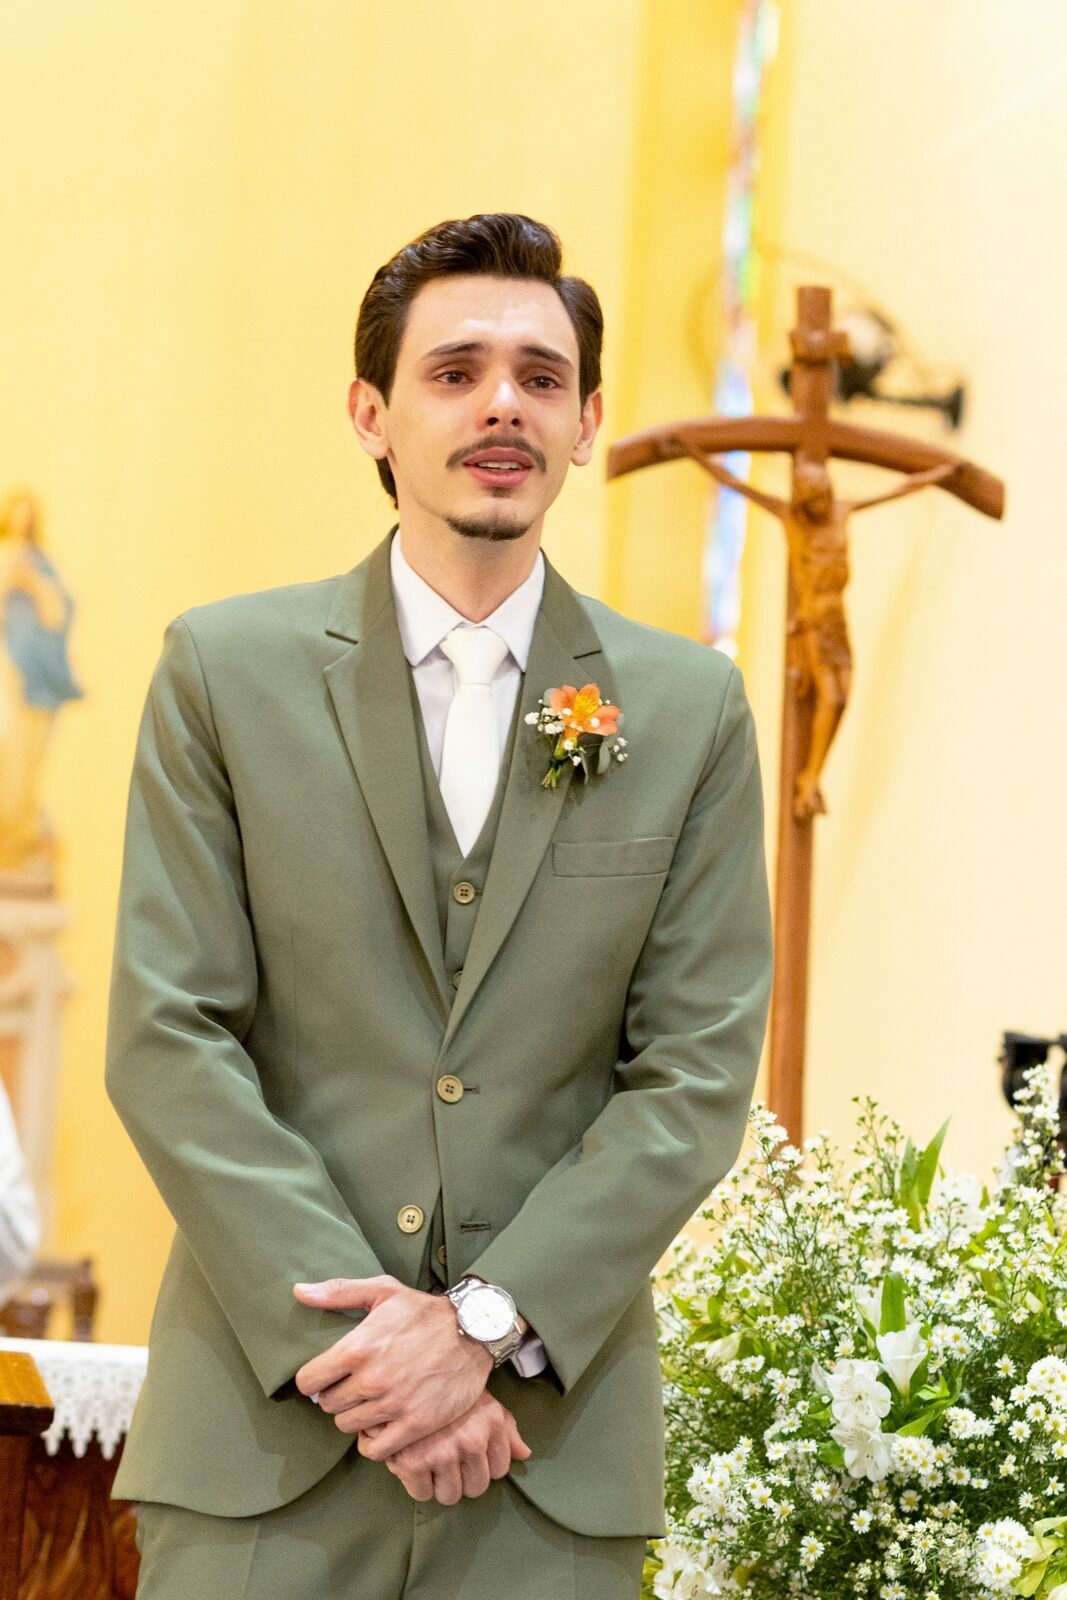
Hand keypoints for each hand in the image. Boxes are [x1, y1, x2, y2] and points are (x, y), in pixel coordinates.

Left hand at [293, 1275, 493, 1458]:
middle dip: (335, 1397)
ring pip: (348, 1426)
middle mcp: (371, 1380)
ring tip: (369, 1404)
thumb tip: (299, 1292)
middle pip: (328, 1406)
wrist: (473, 1332)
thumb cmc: (425, 1311)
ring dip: (354, 1417)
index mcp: (357, 1348)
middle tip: (352, 1388)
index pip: (309, 1381)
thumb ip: (337, 1292)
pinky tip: (381, 1426)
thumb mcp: (383, 1291)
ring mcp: (393, 1405)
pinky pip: (376, 1450)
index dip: (314, 1379)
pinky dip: (373, 1442)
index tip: (326, 1376)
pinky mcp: (414, 1424)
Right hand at [365, 1390, 531, 1504]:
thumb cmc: (446, 1385)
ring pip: (450, 1495)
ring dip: (441, 1485)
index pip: (499, 1469)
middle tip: (450, 1462)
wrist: (405, 1368)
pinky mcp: (413, 1462)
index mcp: (491, 1424)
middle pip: (476, 1487)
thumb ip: (505, 1428)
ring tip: (433, 1464)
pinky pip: (422, 1494)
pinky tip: (415, 1466)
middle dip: (464, 1479)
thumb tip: (524, 1454)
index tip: (470, 1457)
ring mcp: (442, 1453)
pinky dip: (418, 1485)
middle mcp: (471, 1441)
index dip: (484, 1466)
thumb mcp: (483, 1400)